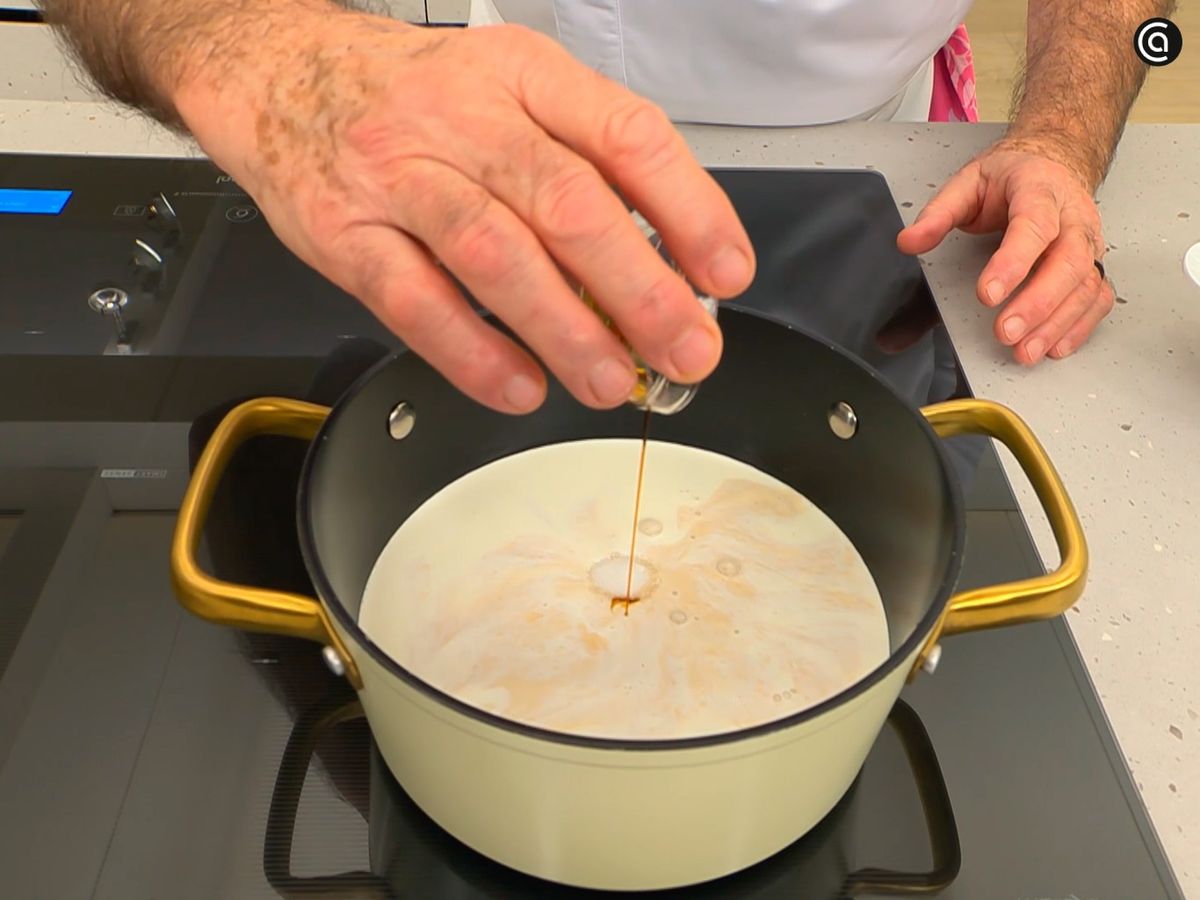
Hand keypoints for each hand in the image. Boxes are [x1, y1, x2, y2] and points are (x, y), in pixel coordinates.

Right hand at [171, 6, 753, 411]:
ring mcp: (399, 175)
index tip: (723, 271)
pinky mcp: (346, 234)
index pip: (625, 134)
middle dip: (640, 290)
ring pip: (496, 255)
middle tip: (686, 350)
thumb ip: (584, 160)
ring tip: (611, 381)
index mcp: (524, 75)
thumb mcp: (511, 91)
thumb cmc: (416, 98)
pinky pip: (416, 301)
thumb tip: (666, 258)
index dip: (689, 208)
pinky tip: (520, 386)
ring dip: (565, 330)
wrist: (282, 77)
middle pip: (568, 204)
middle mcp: (464, 117)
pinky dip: (474, 353)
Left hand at [897, 137, 1113, 364]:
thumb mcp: (968, 182)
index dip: (1013, 262)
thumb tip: (909, 241)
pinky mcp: (1094, 263)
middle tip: (1005, 332)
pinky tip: (1055, 346)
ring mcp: (1089, 242)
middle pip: (1068, 261)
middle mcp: (1073, 217)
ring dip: (1057, 323)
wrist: (1053, 162)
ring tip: (1025, 351)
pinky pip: (1097, 297)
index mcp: (1040, 190)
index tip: (987, 294)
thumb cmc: (1013, 176)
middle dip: (1037, 303)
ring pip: (1085, 284)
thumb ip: (938, 214)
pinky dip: (1081, 325)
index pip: (1033, 226)